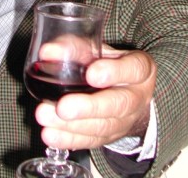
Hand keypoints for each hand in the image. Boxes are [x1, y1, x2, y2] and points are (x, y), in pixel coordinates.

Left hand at [35, 46, 156, 150]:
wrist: (123, 90)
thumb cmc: (106, 63)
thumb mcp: (96, 48)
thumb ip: (73, 46)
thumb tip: (47, 52)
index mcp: (141, 68)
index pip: (135, 68)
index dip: (115, 72)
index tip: (91, 73)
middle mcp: (137, 96)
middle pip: (119, 104)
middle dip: (89, 107)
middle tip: (63, 107)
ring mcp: (126, 121)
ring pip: (103, 126)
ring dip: (73, 125)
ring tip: (46, 117)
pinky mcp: (111, 137)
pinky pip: (92, 141)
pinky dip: (69, 139)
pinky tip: (50, 134)